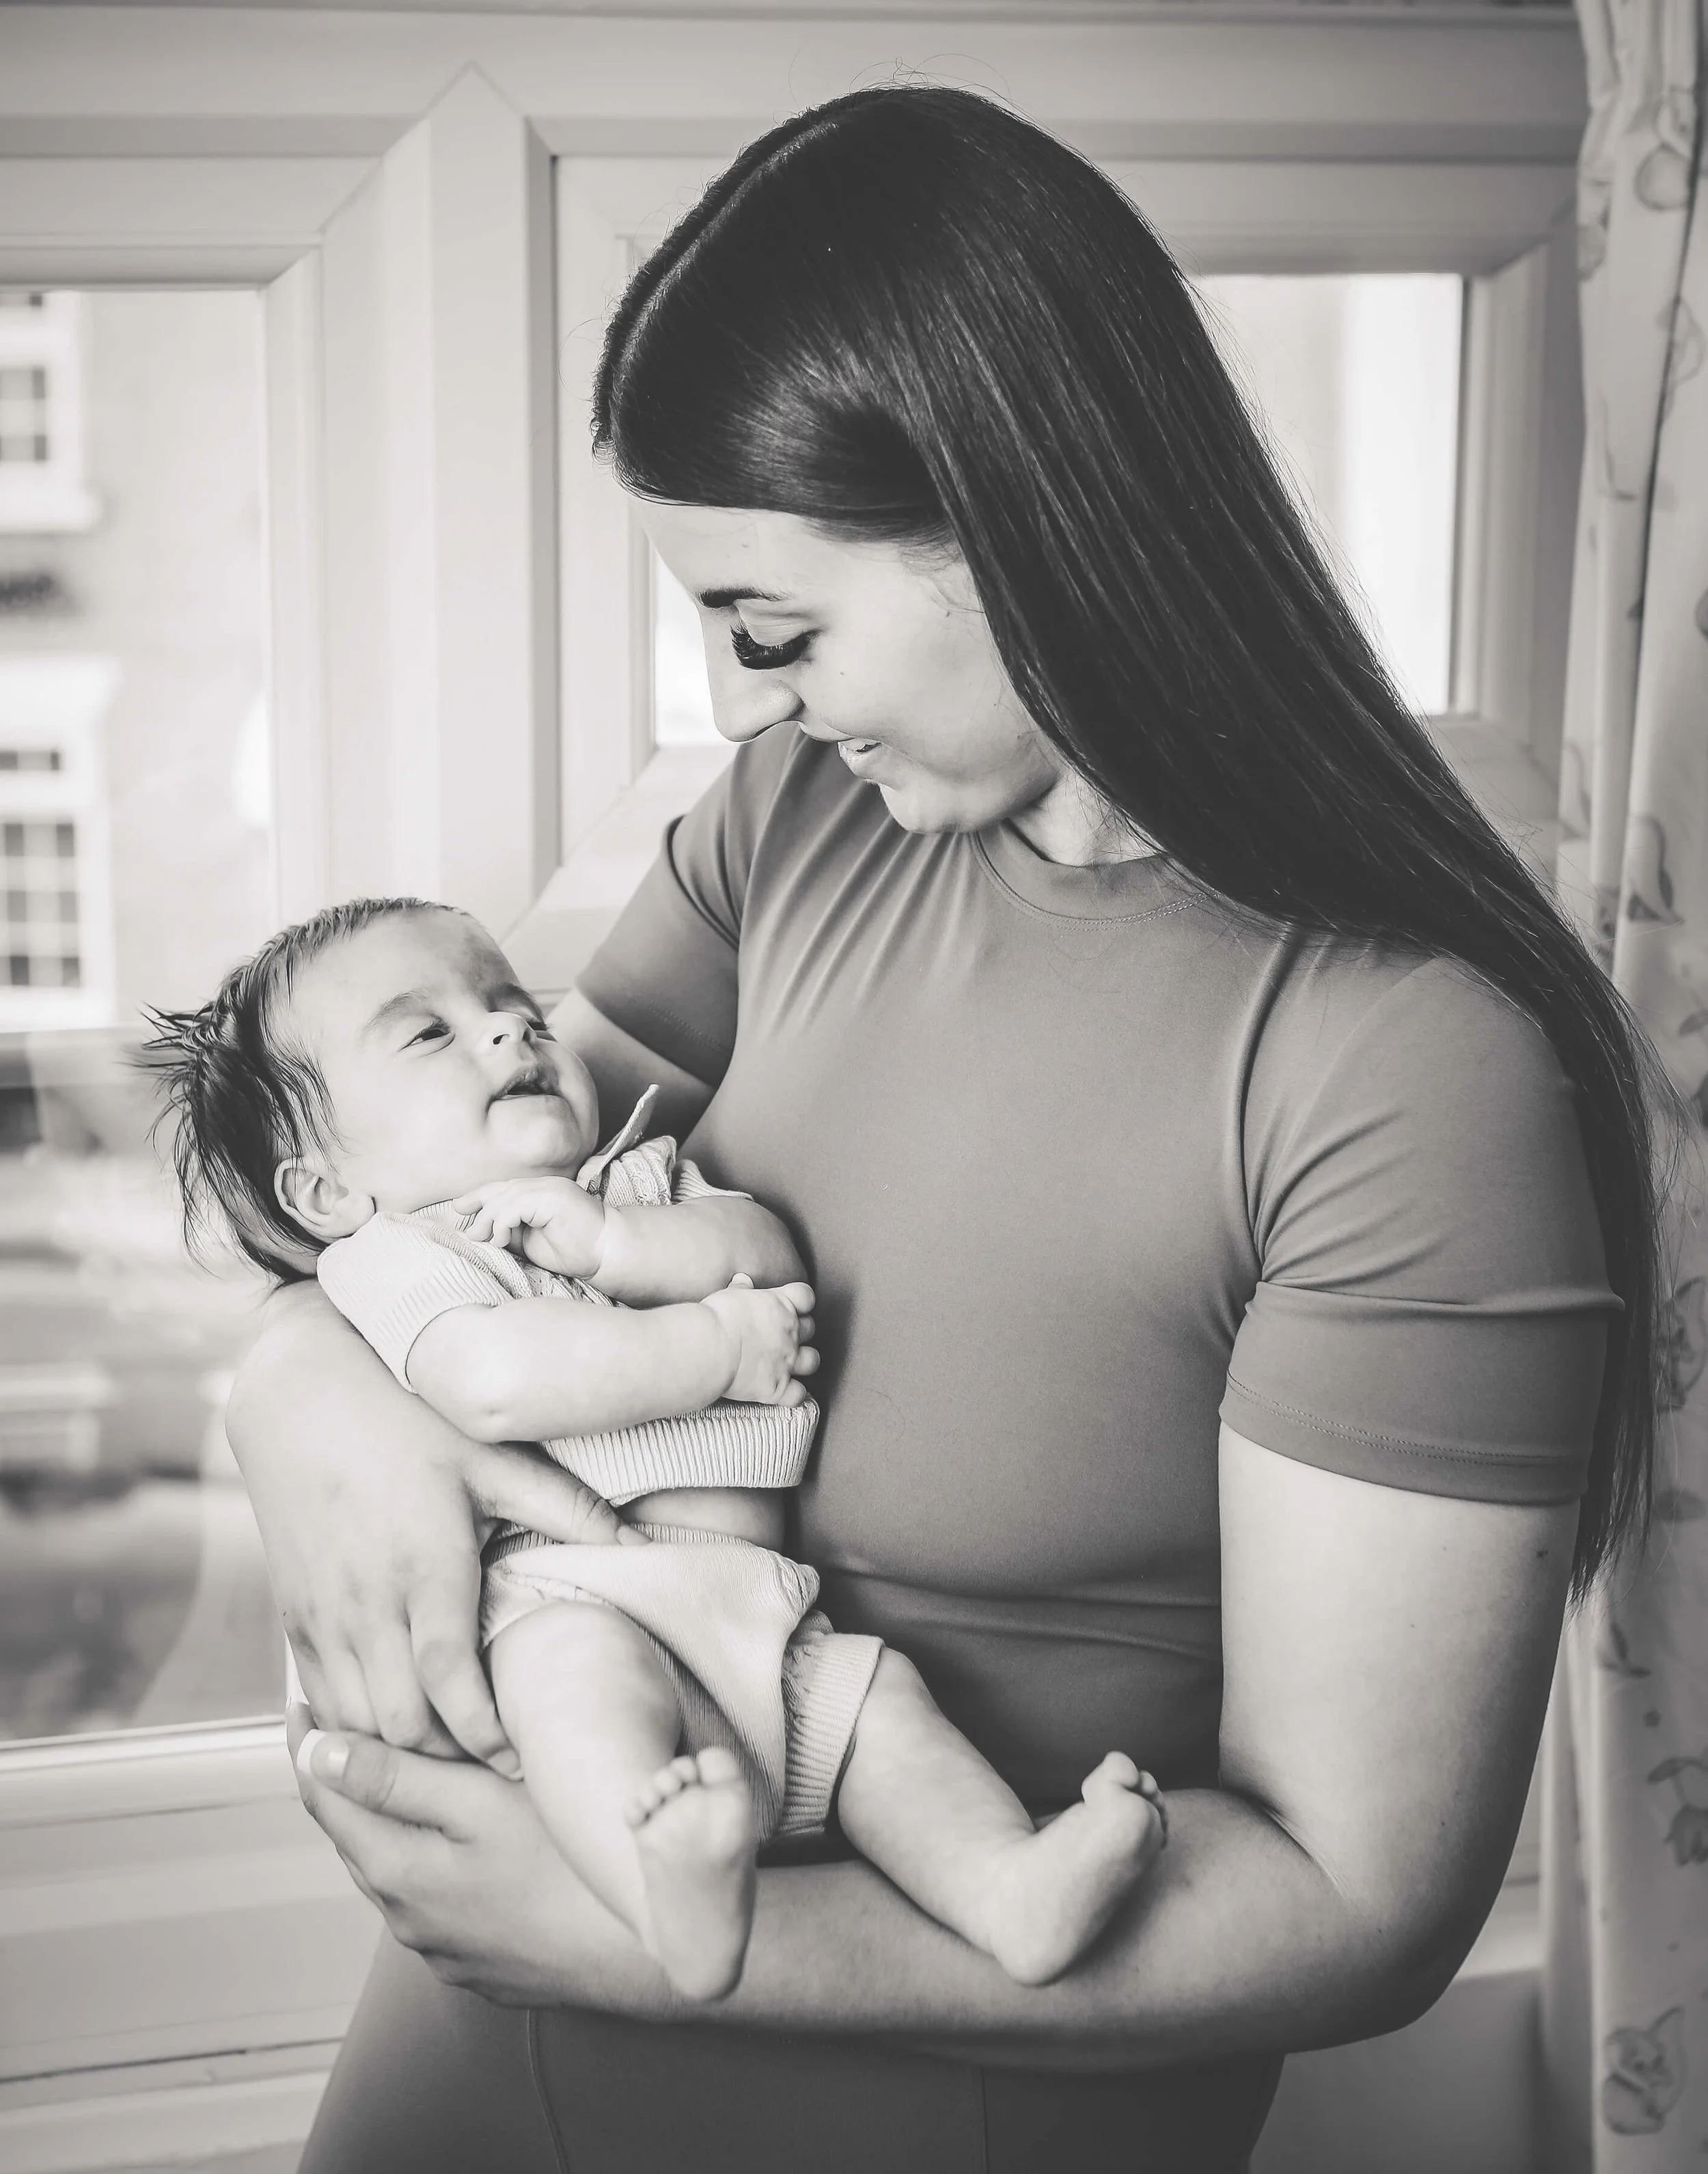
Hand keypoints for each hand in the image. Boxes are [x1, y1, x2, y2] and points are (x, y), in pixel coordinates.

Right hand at [227, 1285, 646, 1775]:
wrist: (299, 1403)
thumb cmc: (407, 1424)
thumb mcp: (491, 1457)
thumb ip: (565, 1507)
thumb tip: (636, 1541)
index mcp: (424, 1568)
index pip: (451, 1684)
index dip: (487, 1736)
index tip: (525, 1756)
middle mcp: (366, 1603)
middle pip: (404, 1723)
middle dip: (452, 1755)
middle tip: (499, 1757)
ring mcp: (322, 1616)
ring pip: (357, 1724)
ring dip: (403, 1747)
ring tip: (453, 1746)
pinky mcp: (292, 1619)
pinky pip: (320, 1702)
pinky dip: (357, 1726)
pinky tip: (396, 1720)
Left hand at [288, 1703, 672, 2012]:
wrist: (635, 1953)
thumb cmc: (567, 1867)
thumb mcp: (479, 1803)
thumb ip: (396, 1778)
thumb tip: (319, 1755)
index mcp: (397, 1871)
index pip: (325, 1798)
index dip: (308, 1743)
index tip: (302, 1700)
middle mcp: (406, 1916)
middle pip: (353, 1833)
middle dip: (342, 1777)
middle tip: (344, 1720)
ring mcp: (441, 1943)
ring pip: (391, 1866)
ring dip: (383, 1817)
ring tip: (396, 1767)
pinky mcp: (475, 1956)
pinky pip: (429, 1895)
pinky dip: (423, 1853)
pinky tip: (455, 1831)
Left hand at [452, 1175, 606, 1279]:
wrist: (607, 1251)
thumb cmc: (575, 1250)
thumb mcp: (531, 1242)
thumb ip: (510, 1232)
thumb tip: (480, 1232)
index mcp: (541, 1193)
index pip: (504, 1188)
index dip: (480, 1196)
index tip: (460, 1208)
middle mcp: (544, 1185)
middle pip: (501, 1190)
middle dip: (479, 1208)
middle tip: (470, 1233)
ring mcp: (549, 1189)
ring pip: (505, 1197)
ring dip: (489, 1220)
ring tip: (484, 1239)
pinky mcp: (552, 1197)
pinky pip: (516, 1206)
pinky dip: (502, 1222)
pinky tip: (502, 1239)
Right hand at [699, 1274, 818, 1404]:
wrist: (709, 1348)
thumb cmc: (716, 1318)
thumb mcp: (728, 1296)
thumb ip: (741, 1289)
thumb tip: (743, 1280)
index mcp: (780, 1305)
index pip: (805, 1296)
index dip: (800, 1301)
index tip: (790, 1306)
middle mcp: (789, 1332)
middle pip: (810, 1329)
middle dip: (800, 1332)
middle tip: (780, 1336)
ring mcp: (786, 1361)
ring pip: (813, 1360)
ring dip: (804, 1361)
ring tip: (788, 1363)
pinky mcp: (777, 1387)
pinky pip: (799, 1394)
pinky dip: (794, 1394)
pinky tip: (783, 1392)